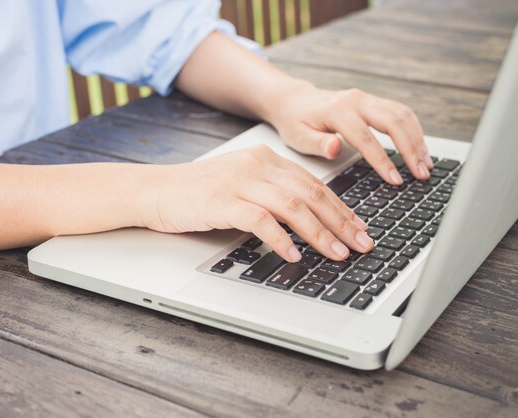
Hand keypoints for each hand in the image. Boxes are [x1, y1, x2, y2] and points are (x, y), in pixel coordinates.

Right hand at [143, 146, 374, 262]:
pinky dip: (281, 239)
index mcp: (266, 159)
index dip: (341, 208)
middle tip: (361, 244)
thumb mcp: (242, 185)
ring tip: (337, 253)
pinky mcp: (222, 201)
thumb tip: (308, 223)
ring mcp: (240, 181)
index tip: (359, 228)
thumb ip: (273, 196)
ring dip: (319, 233)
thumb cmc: (199, 193)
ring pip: (292, 205)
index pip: (313, 184)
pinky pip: (260, 219)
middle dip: (341, 222)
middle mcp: (258, 165)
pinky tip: (294, 255)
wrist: (156, 190)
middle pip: (311, 193)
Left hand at [263, 83, 433, 183]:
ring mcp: (367, 98)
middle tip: (421, 174)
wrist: (295, 101)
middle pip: (393, 121)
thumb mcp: (298, 138)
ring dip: (418, 140)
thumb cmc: (296, 122)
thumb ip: (318, 144)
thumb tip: (335, 148)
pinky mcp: (374, 101)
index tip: (396, 180)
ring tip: (426, 165)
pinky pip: (401, 113)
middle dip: (411, 149)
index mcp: (337, 111)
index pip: (365, 138)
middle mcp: (356, 100)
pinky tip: (420, 150)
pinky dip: (415, 131)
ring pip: (402, 115)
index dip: (382, 160)